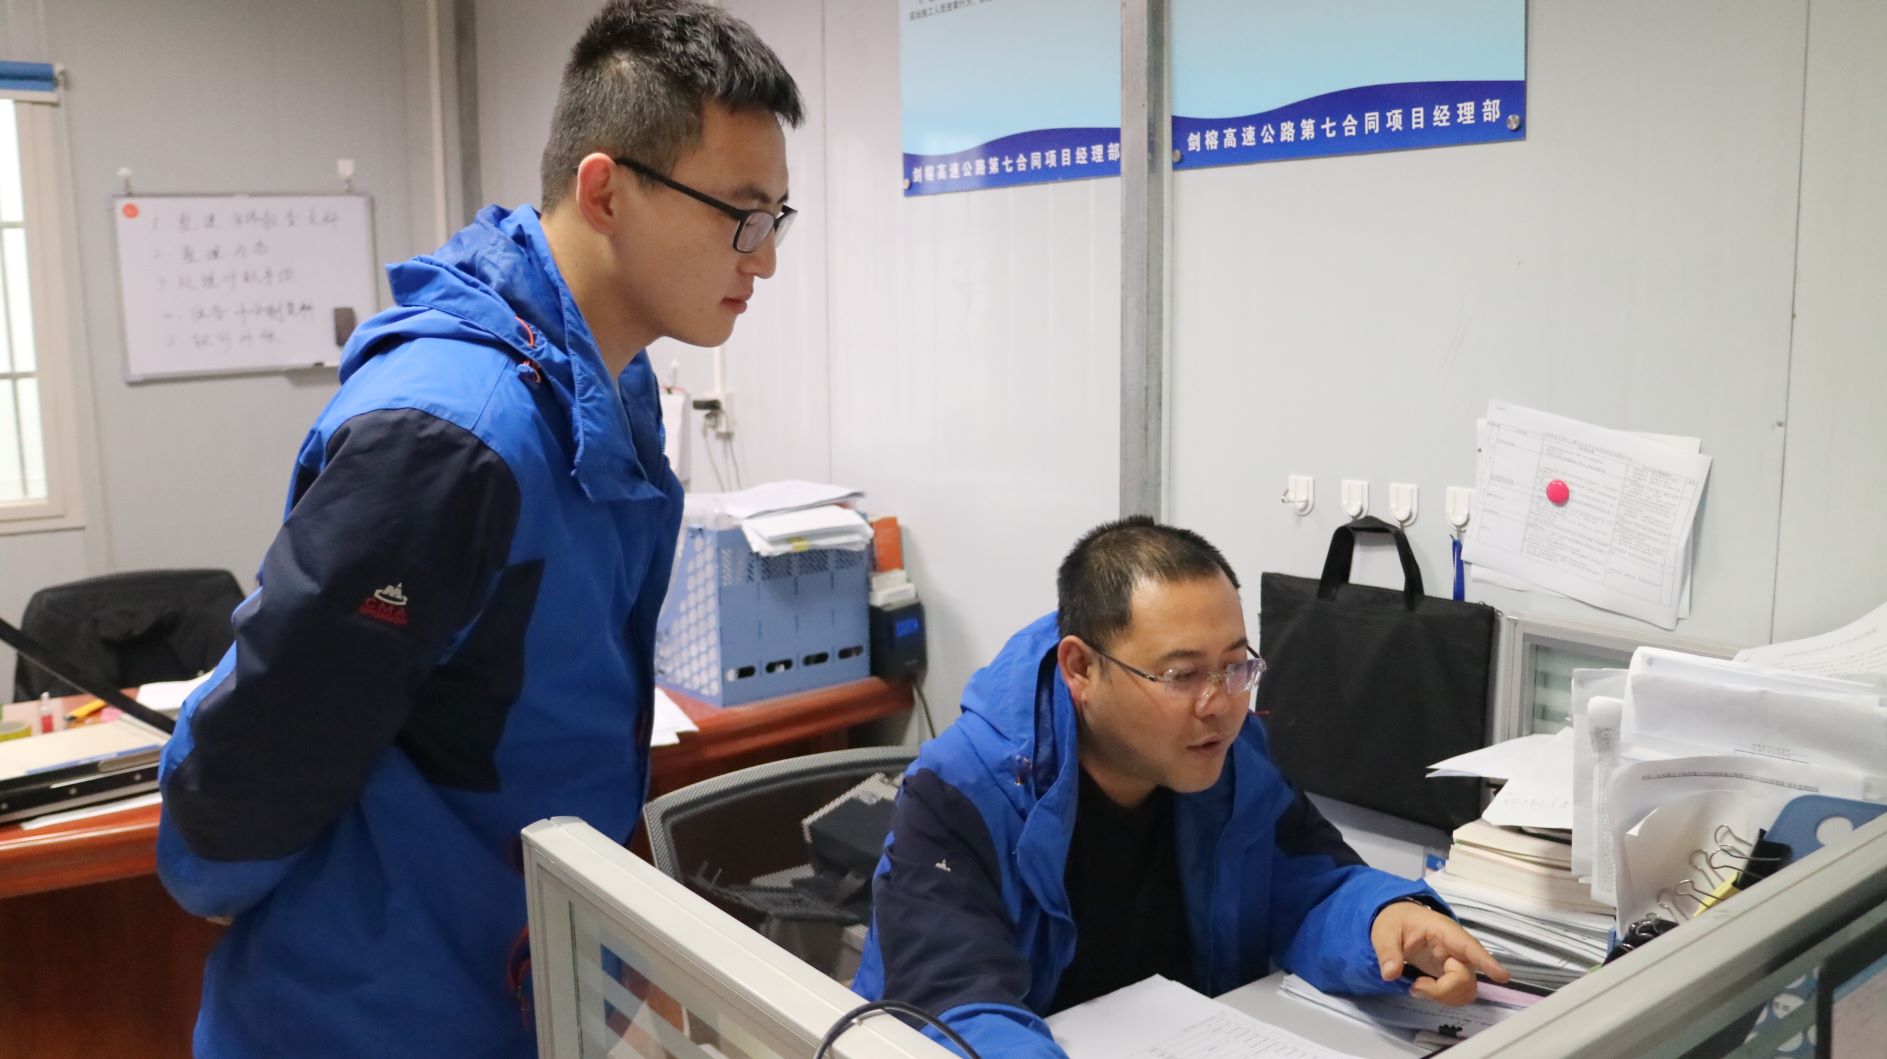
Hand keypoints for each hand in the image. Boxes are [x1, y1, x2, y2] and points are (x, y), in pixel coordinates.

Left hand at [1370, 900, 1507, 1005]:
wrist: (1398, 920)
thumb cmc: (1396, 921)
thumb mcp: (1384, 931)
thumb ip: (1388, 951)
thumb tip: (1390, 973)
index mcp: (1444, 932)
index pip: (1470, 947)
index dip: (1486, 962)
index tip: (1502, 976)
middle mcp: (1457, 949)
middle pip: (1465, 978)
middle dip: (1442, 990)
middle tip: (1415, 986)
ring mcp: (1457, 963)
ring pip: (1465, 990)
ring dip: (1442, 996)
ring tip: (1417, 986)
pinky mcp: (1453, 974)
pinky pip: (1458, 994)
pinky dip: (1442, 998)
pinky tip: (1424, 988)